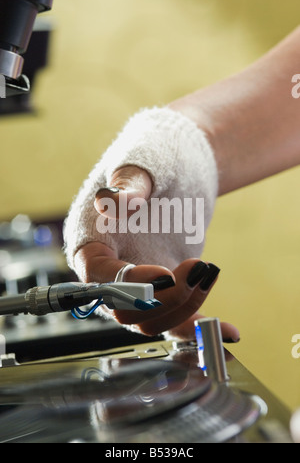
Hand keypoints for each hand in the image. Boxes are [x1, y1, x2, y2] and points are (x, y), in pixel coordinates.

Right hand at [74, 165, 239, 341]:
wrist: (182, 166)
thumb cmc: (154, 158)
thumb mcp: (141, 163)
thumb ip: (128, 183)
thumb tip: (112, 202)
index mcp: (91, 241)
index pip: (99, 276)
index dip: (129, 283)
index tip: (165, 275)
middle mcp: (109, 269)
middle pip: (125, 309)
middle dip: (164, 299)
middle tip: (198, 269)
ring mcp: (137, 282)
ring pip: (152, 319)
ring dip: (184, 307)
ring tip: (209, 272)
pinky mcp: (165, 288)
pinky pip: (176, 318)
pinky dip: (198, 325)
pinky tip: (230, 330)